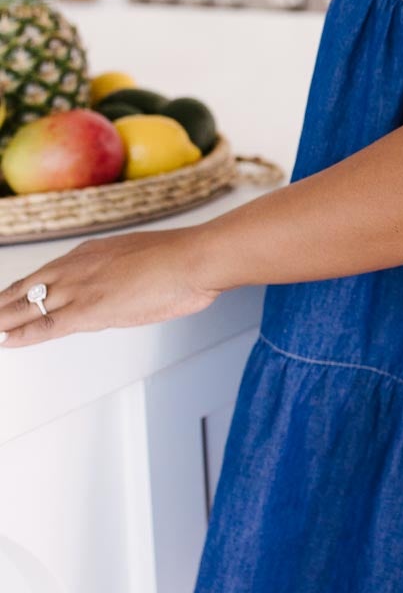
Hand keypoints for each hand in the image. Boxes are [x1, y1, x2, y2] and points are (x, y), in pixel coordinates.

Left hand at [0, 228, 222, 348]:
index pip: (46, 274)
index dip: (24, 289)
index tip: (9, 298)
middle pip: (27, 287)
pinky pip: (45, 325)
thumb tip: (128, 285)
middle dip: (3, 303)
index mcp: (91, 252)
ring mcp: (80, 288)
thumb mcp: (144, 259)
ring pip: (28, 306)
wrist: (193, 258)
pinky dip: (22, 334)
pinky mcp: (88, 310)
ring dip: (2, 318)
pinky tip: (6, 340)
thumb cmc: (182, 259)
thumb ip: (125, 272)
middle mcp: (77, 267)